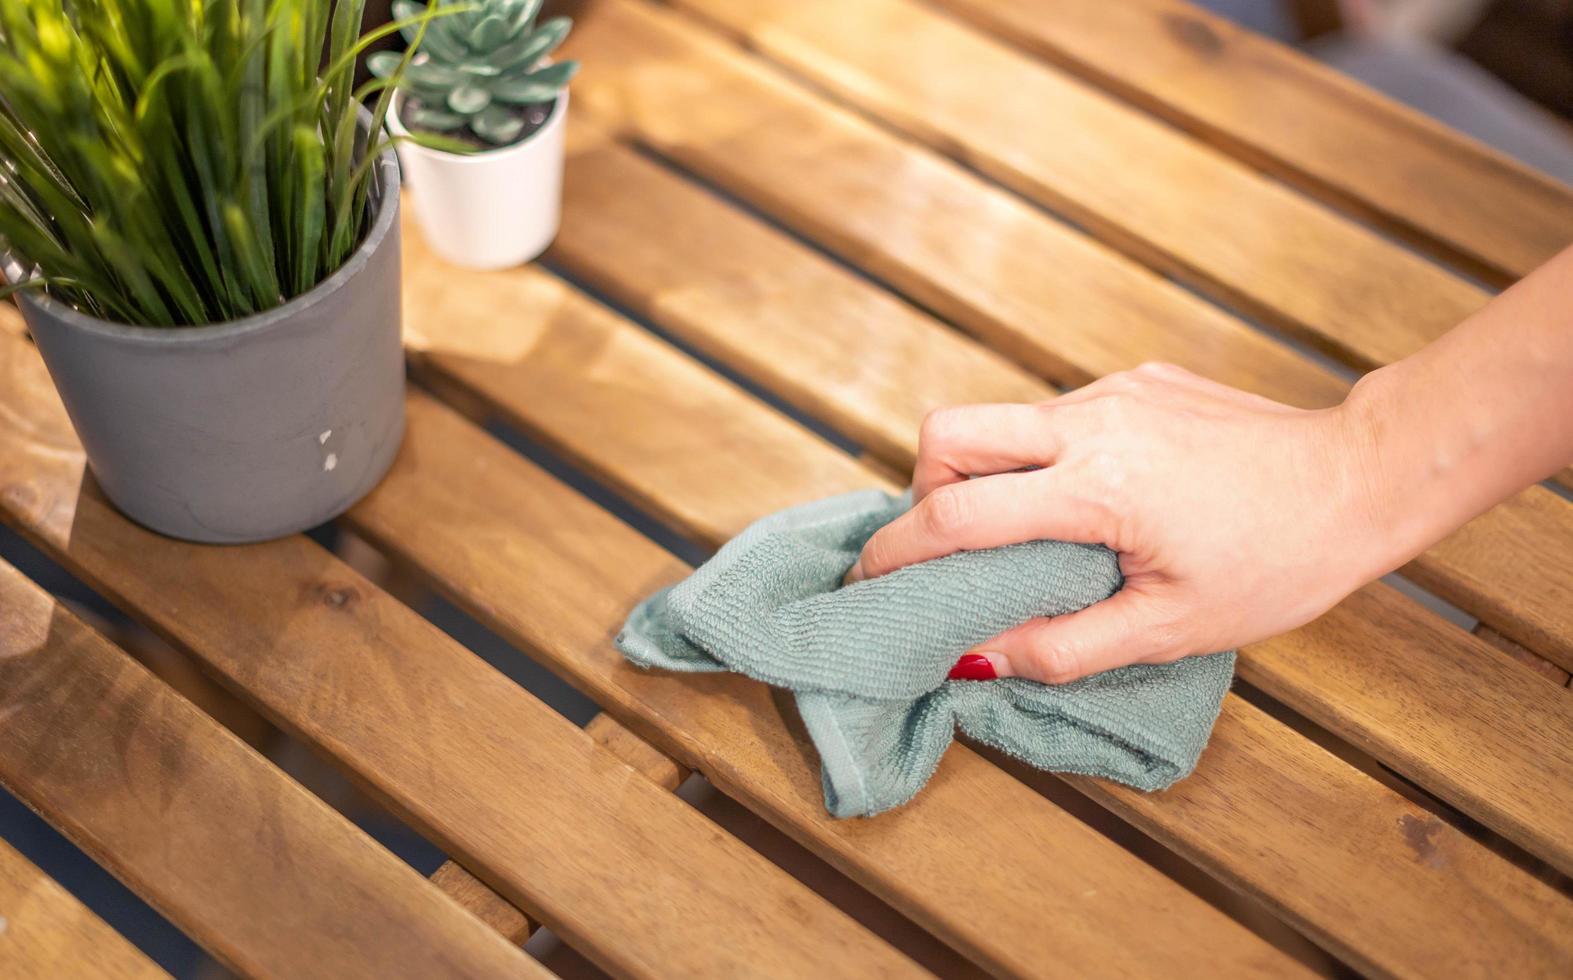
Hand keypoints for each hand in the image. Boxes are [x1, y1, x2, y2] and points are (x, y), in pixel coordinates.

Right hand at [846, 362, 1388, 682]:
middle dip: (922, 487)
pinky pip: (1054, 413)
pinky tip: (1092, 499)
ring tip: (1023, 532)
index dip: (895, 553)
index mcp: (1096, 489)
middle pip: (949, 430)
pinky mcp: (1136, 380)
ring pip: (999, 417)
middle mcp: (1090, 423)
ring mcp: (1113, 392)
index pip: (955, 513)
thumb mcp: (1172, 628)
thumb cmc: (1279, 560)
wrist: (1361, 477)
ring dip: (982, 472)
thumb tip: (976, 660)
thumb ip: (1062, 647)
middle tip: (948, 544)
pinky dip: (1041, 458)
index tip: (868, 582)